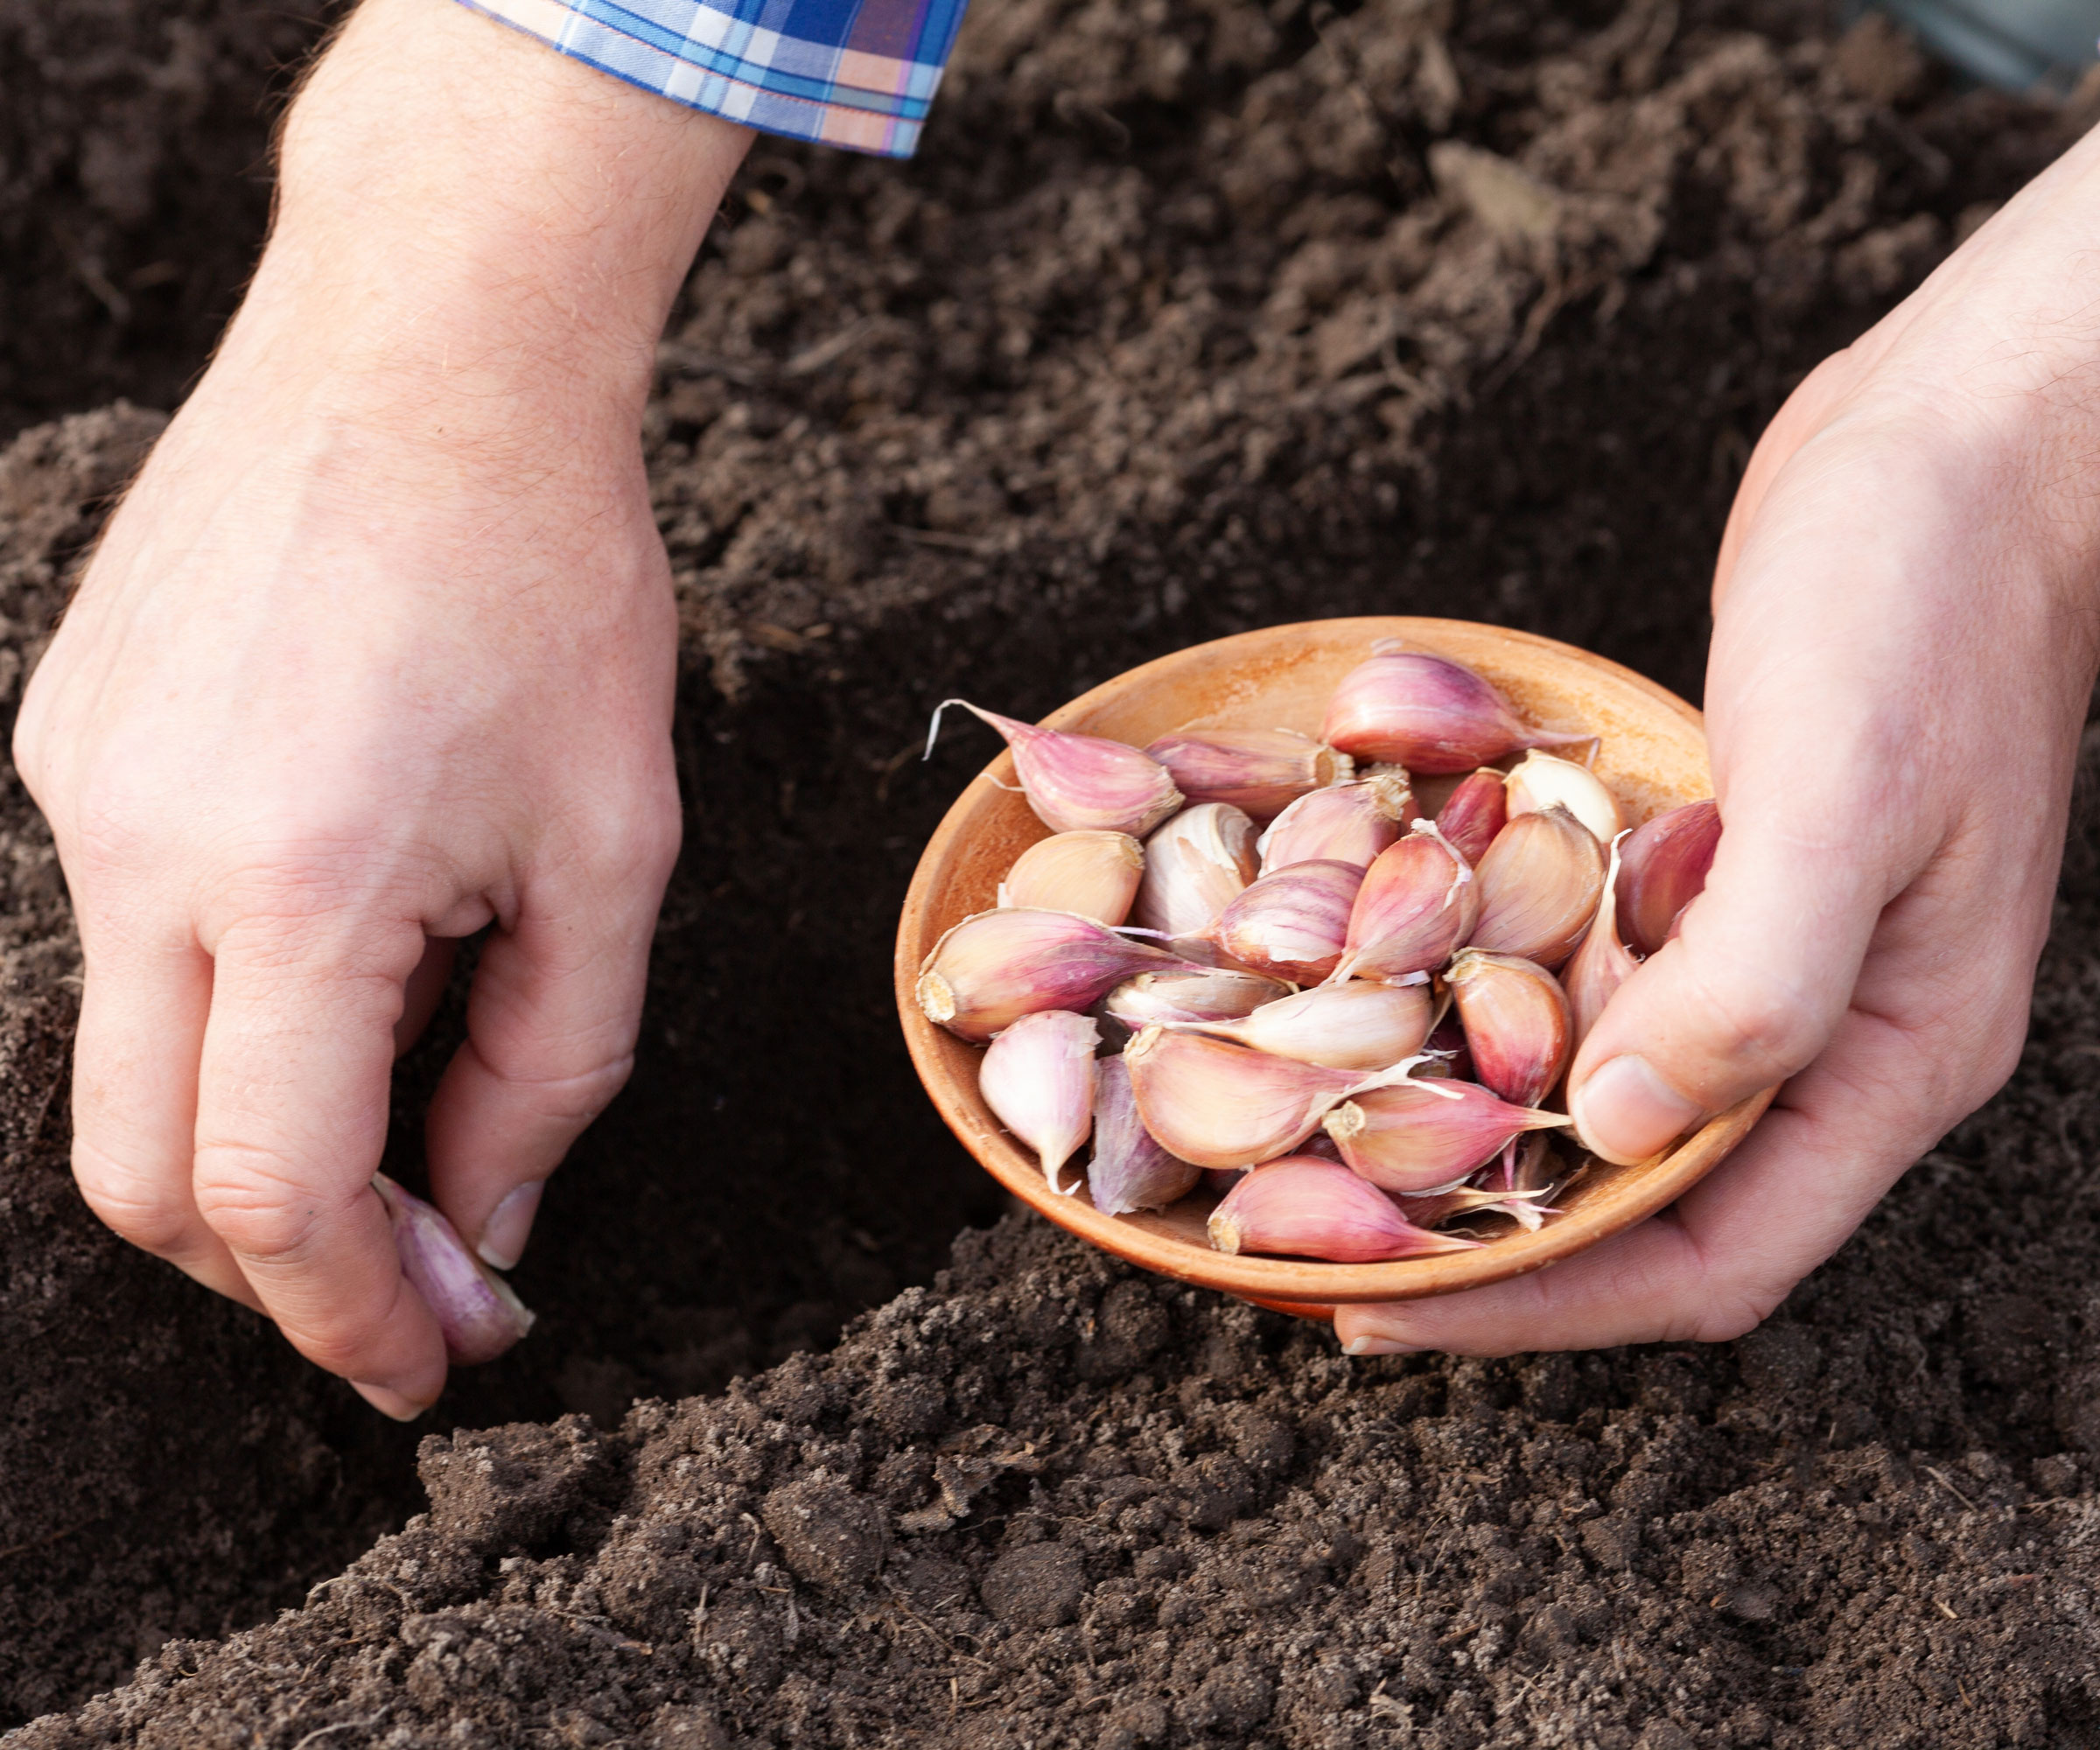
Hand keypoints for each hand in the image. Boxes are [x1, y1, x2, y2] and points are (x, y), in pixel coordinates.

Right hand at [14, 0, 748, 1415]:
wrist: (428, 359)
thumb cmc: (556, 591)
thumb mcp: (611, 852)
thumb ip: (551, 1070)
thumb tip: (480, 1230)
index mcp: (294, 887)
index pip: (269, 1200)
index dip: (352, 1316)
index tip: (434, 1362)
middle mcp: (137, 849)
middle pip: (147, 1176)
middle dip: (284, 1264)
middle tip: (427, 1273)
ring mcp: (71, 788)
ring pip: (130, 1060)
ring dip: (270, 1121)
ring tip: (426, 1047)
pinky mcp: (62, 738)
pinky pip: (131, 932)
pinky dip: (238, 996)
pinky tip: (355, 922)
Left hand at [1339, 132, 2099, 1357]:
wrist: (1956, 446)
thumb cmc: (1924, 602)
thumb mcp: (1846, 793)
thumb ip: (1754, 983)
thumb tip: (1614, 1132)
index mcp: (1897, 1058)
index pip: (1708, 1255)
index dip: (1546, 1303)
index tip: (1385, 1310)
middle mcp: (1833, 1035)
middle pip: (1645, 1210)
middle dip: (1492, 1250)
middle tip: (1322, 1256)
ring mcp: (1770, 956)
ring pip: (1610, 1107)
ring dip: (1482, 1146)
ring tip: (1332, 1162)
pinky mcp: (1713, 877)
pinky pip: (1593, 991)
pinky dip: (1499, 1022)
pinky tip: (1398, 1010)